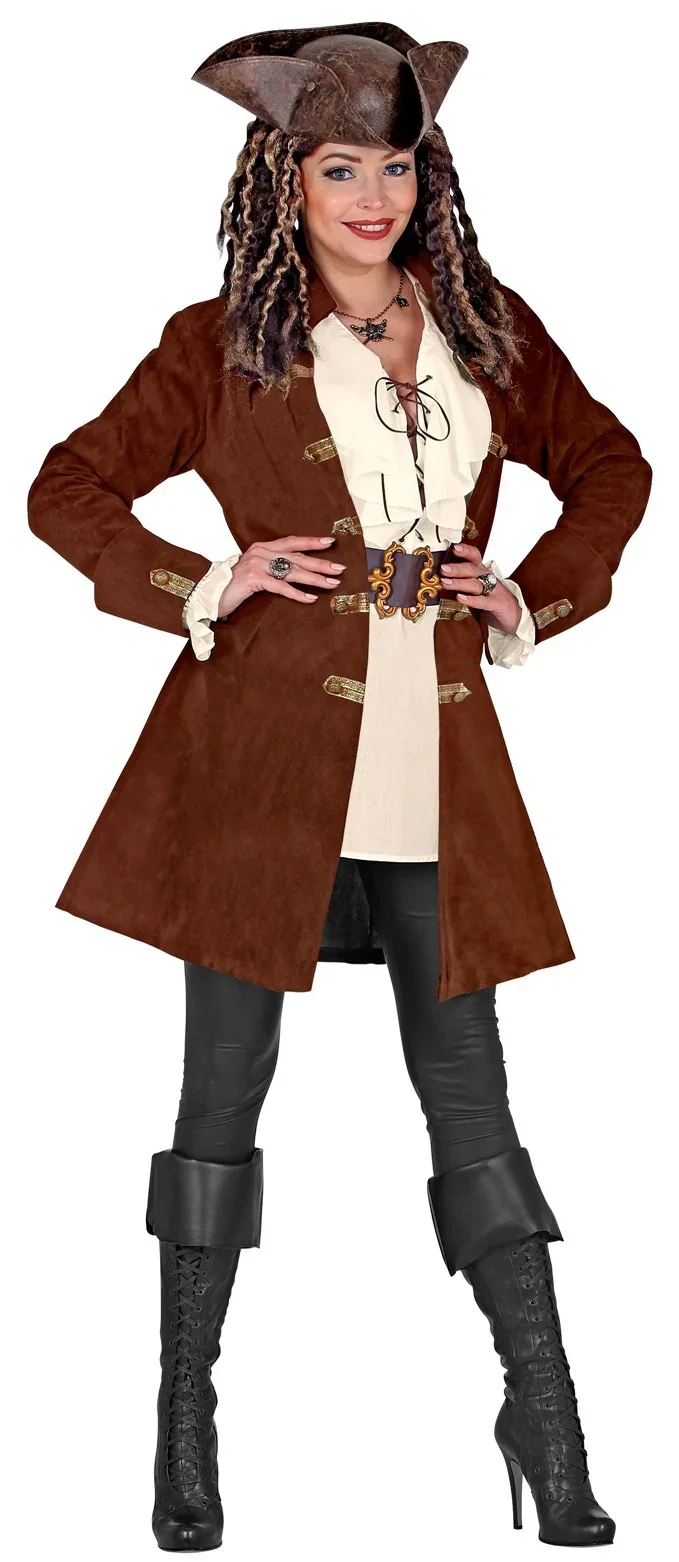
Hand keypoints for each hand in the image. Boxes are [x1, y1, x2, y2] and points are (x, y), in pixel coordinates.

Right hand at [217, 535, 345, 616]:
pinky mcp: (253, 579)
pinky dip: (297, 594)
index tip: (331, 542)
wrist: (208, 594)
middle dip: (321, 563)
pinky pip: (280, 586)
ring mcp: (256, 565)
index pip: (292, 542)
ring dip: (314, 578)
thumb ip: (271, 568)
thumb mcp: (254, 572)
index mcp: (261, 548)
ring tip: (331, 583)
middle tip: (339, 568)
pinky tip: (310, 598)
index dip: (312, 542)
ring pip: (292, 571)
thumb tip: (296, 573)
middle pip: (297, 557)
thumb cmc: (233, 586)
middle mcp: (260, 552)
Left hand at [440, 543, 521, 634]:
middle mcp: (489, 579)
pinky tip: (460, 598)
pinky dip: (471, 600)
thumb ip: (464, 584)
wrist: (516, 617)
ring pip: (475, 584)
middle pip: (473, 570)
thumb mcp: (479, 590)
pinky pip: (483, 601)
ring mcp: (495, 591)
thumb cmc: (494, 602)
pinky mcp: (497, 605)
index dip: (466, 551)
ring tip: (445, 582)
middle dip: (457, 568)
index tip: (454, 548)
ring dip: (459, 583)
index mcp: (484, 573)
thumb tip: (442, 581)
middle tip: (443, 568)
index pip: (476, 557)